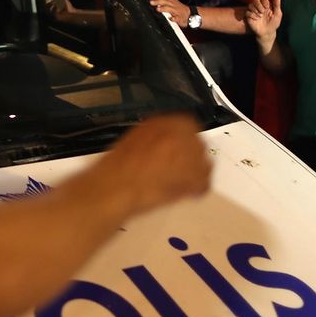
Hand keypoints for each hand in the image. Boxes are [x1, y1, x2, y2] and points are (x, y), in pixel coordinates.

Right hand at [95, 113, 211, 213]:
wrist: (112, 189)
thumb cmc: (113, 171)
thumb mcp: (130, 142)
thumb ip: (152, 139)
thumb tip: (161, 145)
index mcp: (159, 123)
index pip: (187, 124)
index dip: (188, 140)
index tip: (187, 149)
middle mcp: (174, 136)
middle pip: (199, 144)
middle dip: (195, 157)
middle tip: (189, 168)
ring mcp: (183, 155)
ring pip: (204, 163)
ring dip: (199, 172)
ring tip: (191, 182)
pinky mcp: (188, 178)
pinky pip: (203, 182)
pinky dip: (198, 189)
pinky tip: (191, 193)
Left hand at [150, 0, 189, 26]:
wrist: (190, 14)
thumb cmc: (178, 7)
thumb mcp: (170, 0)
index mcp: (171, 0)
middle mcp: (173, 4)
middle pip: (165, 2)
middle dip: (158, 1)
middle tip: (151, 2)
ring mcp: (177, 11)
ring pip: (170, 9)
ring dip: (164, 8)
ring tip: (158, 9)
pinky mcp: (179, 18)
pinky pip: (177, 18)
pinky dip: (173, 18)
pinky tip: (170, 18)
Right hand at [245, 0, 282, 39]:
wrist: (267, 32)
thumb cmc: (274, 23)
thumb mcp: (277, 14)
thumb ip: (277, 5)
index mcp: (265, 5)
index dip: (264, 1)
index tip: (267, 7)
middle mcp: (259, 7)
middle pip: (255, 0)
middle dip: (259, 5)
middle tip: (263, 12)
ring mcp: (254, 12)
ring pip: (250, 5)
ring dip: (255, 9)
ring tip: (260, 16)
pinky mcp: (249, 17)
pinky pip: (247, 13)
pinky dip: (252, 15)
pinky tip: (256, 19)